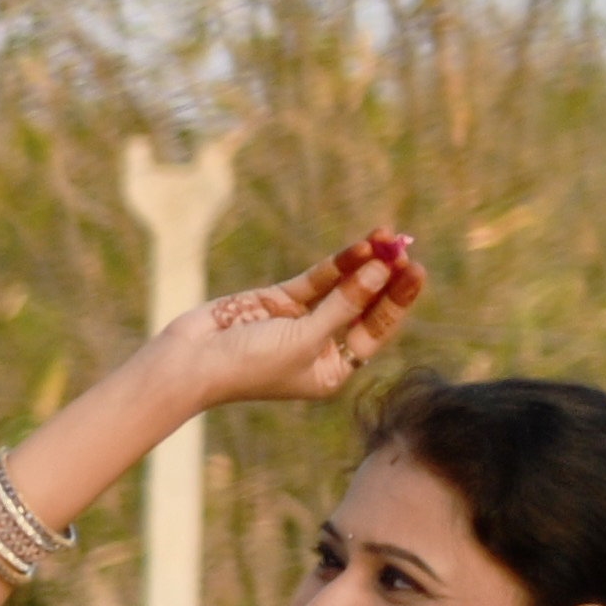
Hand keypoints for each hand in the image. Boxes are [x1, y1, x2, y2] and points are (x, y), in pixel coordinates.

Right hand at [120, 230, 418, 428]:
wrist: (190, 363)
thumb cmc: (250, 365)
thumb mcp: (306, 338)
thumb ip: (345, 303)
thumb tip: (382, 268)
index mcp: (332, 369)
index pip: (376, 329)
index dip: (397, 299)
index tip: (416, 270)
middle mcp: (320, 345)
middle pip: (363, 305)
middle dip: (384, 278)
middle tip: (405, 248)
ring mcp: (299, 321)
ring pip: (342, 288)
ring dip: (364, 264)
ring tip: (386, 237)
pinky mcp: (277, 301)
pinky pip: (317, 279)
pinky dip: (337, 263)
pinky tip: (360, 246)